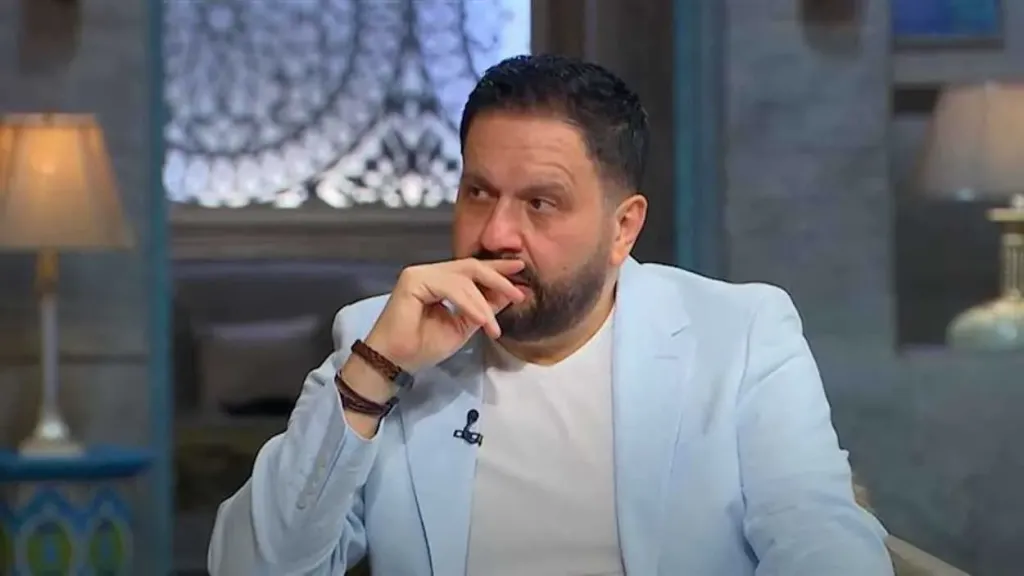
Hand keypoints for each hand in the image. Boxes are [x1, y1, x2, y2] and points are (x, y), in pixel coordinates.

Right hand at [363, 258, 526, 371]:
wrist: (395, 362)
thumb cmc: (422, 347)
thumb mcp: (463, 326)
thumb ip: (484, 309)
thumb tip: (509, 295)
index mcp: (440, 281)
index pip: (472, 271)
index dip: (498, 270)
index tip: (521, 273)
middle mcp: (429, 272)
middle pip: (471, 267)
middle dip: (499, 278)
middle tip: (519, 293)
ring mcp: (419, 273)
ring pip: (464, 279)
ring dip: (484, 304)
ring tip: (494, 326)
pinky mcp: (413, 280)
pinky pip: (452, 288)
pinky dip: (470, 304)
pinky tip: (482, 321)